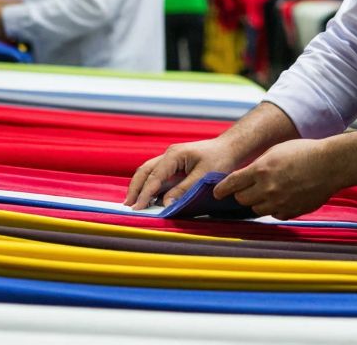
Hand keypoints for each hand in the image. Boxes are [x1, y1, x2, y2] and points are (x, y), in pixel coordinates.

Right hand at [125, 137, 243, 208]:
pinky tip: (147, 198)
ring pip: (148, 172)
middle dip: (134, 189)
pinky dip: (149, 186)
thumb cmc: (219, 160)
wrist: (229, 148)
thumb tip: (166, 204)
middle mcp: (168, 155)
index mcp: (173, 155)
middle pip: (144, 171)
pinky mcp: (174, 165)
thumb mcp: (203, 176)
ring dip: (139, 187)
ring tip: (132, 203)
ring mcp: (170, 159)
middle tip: (127, 206)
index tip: (137, 208)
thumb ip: (184, 190)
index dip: (144, 194)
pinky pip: (156, 175)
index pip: (154, 177)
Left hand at [213, 138, 340, 220]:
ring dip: (258, 203)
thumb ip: (259, 165)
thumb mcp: (276, 151)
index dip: (222, 189)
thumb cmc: (304, 152)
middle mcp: (267, 188)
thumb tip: (245, 176)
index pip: (232, 184)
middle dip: (241, 194)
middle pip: (242, 199)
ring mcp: (279, 202)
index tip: (217, 193)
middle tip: (246, 189)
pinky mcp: (291, 211)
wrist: (330, 164)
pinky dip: (275, 209)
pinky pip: (275, 215)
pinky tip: (282, 199)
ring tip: (267, 193)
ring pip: (257, 210)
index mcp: (261, 170)